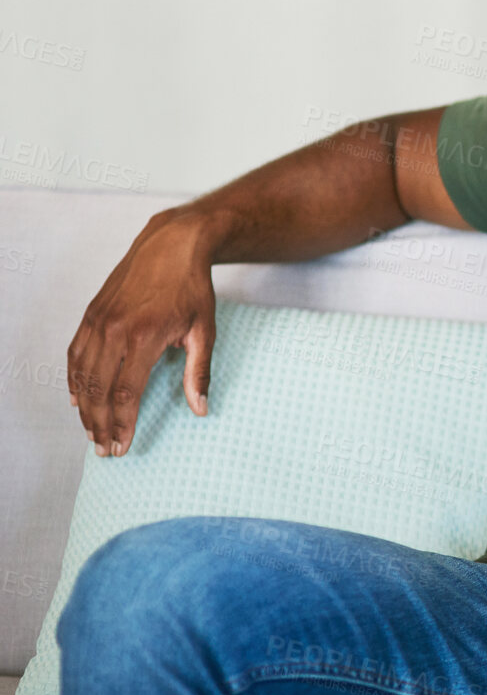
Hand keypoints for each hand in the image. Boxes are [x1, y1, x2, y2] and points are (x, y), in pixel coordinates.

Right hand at [68, 209, 216, 456]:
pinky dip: (74, 380)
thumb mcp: (204, 331)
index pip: (126, 393)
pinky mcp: (90, 314)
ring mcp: (98, 321)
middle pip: (99, 390)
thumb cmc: (192, 288)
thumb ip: (198, 372)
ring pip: (82, 375)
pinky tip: (78, 399)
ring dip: (85, 408)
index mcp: (144, 336)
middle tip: (105, 449)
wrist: (172, 245)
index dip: (122, 423)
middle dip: (101, 424)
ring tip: (92, 432)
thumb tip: (200, 409)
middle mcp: (114, 330)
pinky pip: (75, 354)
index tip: (123, 446)